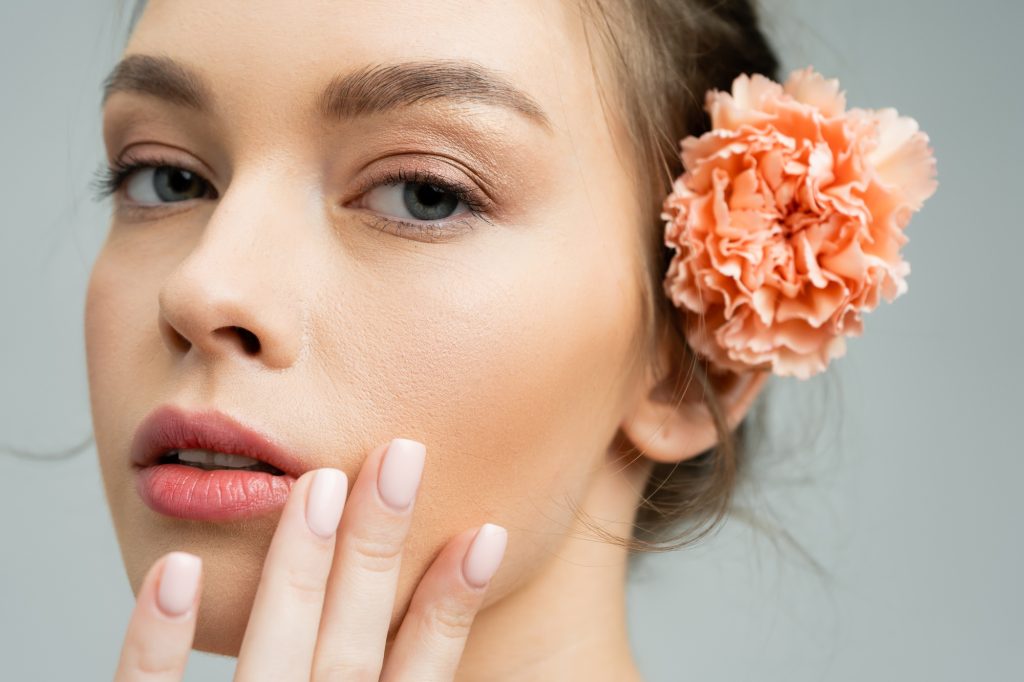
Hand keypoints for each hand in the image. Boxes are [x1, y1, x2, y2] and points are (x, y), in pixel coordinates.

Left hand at [113, 438, 508, 680]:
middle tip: (399, 458)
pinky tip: (169, 572)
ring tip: (319, 486)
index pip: (417, 676)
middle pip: (352, 646)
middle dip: (379, 550)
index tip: (486, 535)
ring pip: (273, 659)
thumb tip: (423, 659)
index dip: (451, 607)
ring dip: (297, 571)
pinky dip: (157, 643)